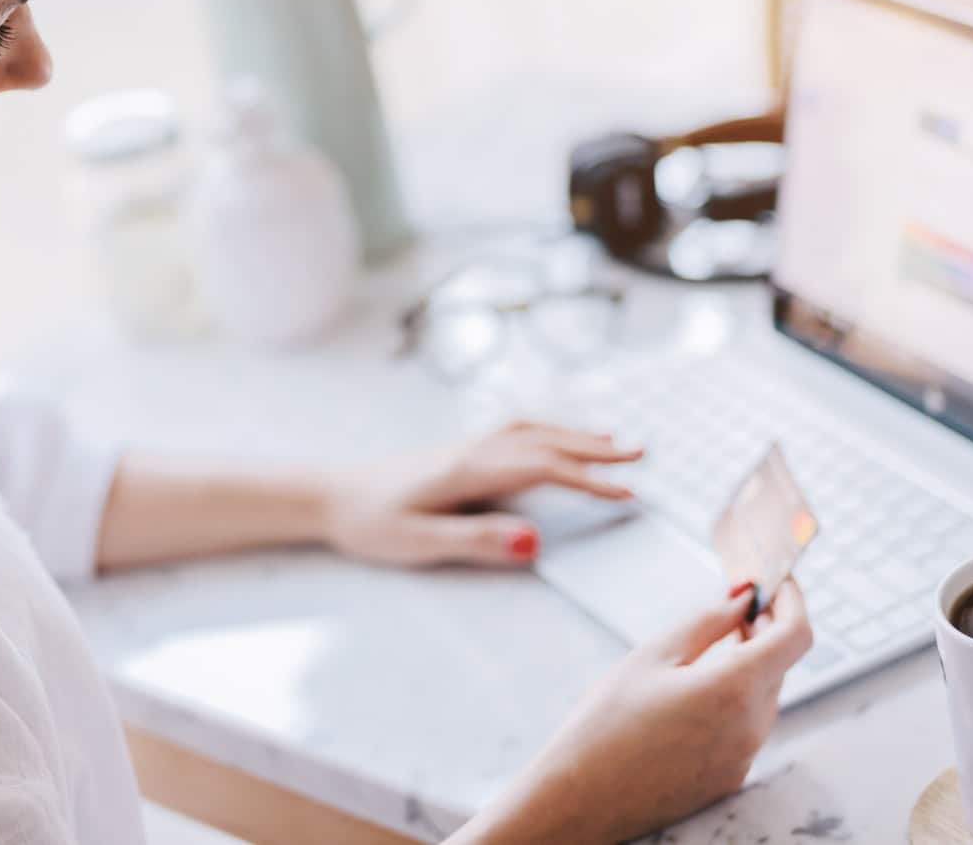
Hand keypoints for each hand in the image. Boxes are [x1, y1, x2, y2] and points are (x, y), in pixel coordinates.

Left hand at [321, 419, 641, 567]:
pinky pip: (516, 430)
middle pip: (545, 440)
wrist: (328, 494)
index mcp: (469, 469)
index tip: (629, 494)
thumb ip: (477, 540)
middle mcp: (473, 449)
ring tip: (615, 442)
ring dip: (575, 434)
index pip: (543, 468)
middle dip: (596, 449)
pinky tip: (557, 437)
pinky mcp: (459, 451)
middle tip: (643, 455)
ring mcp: (466, 446)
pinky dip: (548, 430)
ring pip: (532, 430)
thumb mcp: (420, 542)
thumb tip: (534, 539)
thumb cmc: (369, 522)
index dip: (589, 480)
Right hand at [452, 580, 812, 844]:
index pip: (796, 635)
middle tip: (735, 605)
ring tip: (707, 648)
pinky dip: (734, 700)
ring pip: (764, 696)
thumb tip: (743, 598)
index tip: (775, 582)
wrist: (578, 800)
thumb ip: (706, 622)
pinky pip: (745, 727)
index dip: (791, 600)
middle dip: (766, 630)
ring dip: (749, 665)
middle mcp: (751, 728)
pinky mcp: (729, 779)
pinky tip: (692, 694)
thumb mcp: (651, 656)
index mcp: (734, 689)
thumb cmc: (604, 727)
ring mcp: (743, 759)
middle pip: (780, 665)